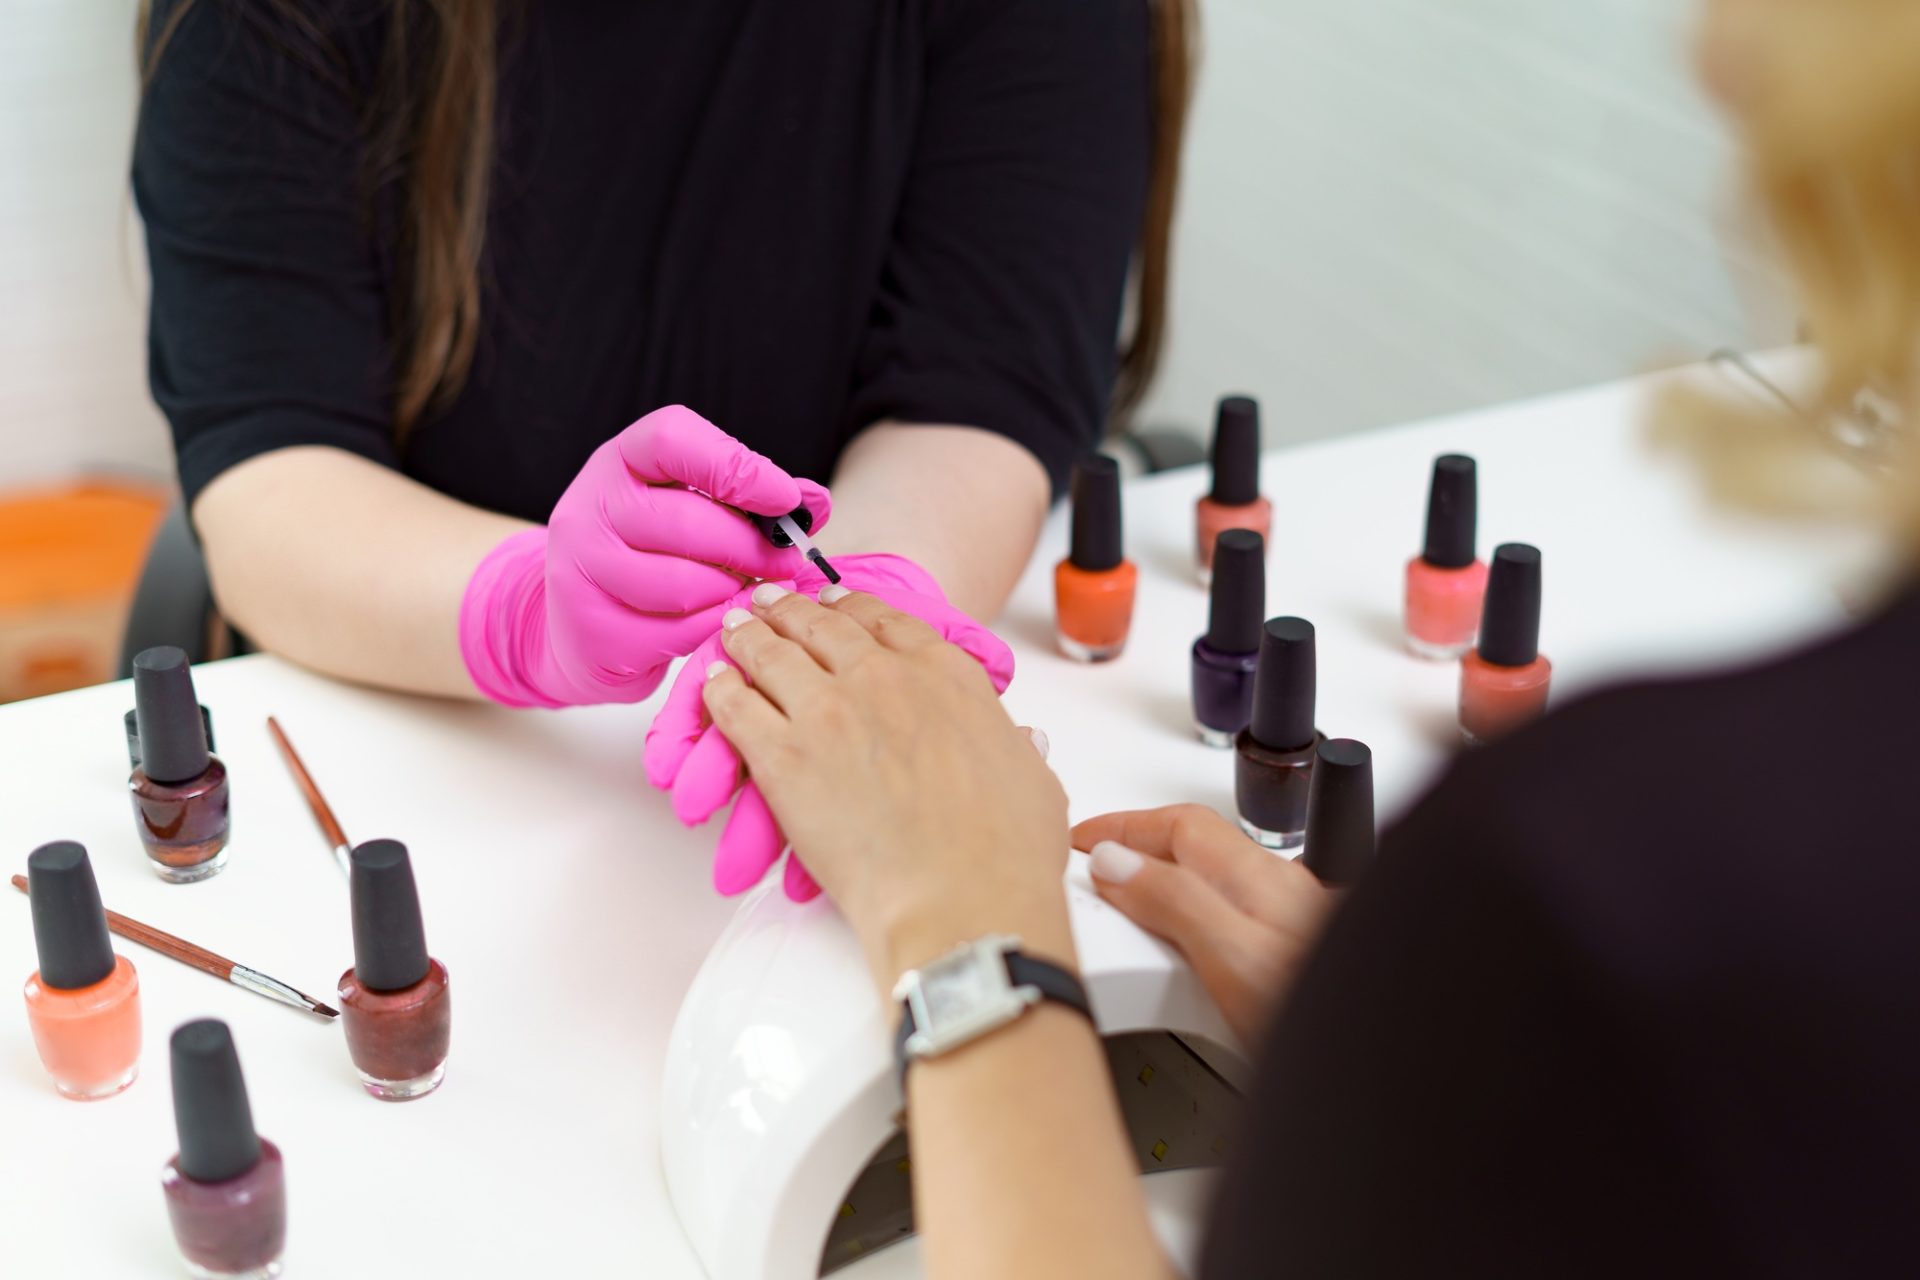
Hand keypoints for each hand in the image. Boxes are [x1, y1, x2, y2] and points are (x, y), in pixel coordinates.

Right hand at [458, 405, 828, 705]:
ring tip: (753, 589)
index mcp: (618, 462)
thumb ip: (748, 497)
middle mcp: (588, 508)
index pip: (671, 440)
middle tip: (788, 559)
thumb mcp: (688, 506)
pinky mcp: (592, 629)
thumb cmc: (650, 552)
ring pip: (685, 583)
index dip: (736, 465)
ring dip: (734, 590)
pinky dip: (715, 627)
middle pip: (687, 520)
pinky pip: (677, 632)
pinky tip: (725, 620)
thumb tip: (813, 502)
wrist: (577, 624)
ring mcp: (581, 570)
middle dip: (751, 544)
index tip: (784, 496)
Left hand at [643, 554, 1014, 901]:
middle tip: (769, 602)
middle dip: (791, 610)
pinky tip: (713, 684)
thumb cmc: (1007, 852)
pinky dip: (720, 692)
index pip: (887, 622)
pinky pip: (736, 710)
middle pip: (823, 628)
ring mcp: (828, 713)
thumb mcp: (1033, 778)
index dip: (853, 607)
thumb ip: (1018, 747)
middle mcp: (883, 679)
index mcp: (946, 676)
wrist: (962, 900)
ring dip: (749, 638)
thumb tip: (1025, 741)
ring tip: (734, 630)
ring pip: (773, 656)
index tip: (834, 601)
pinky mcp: (783, 759)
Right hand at [1072, 806, 1338, 1045]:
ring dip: (1173, 883)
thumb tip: (1116, 861)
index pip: (1179, 824)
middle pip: (1202, 849)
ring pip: (1222, 886)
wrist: (1396, 1071)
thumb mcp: (1237, 959)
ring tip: (1133, 902)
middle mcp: (1284, 895)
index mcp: (1259, 880)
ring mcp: (1298, 928)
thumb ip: (1176, 904)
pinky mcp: (1303, 965)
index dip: (1124, 825)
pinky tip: (1198, 951)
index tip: (1081, 839)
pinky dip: (1201, 922)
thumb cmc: (1330, 1013)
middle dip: (1145, 846)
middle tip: (1098, 864)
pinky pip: (1238, 924)